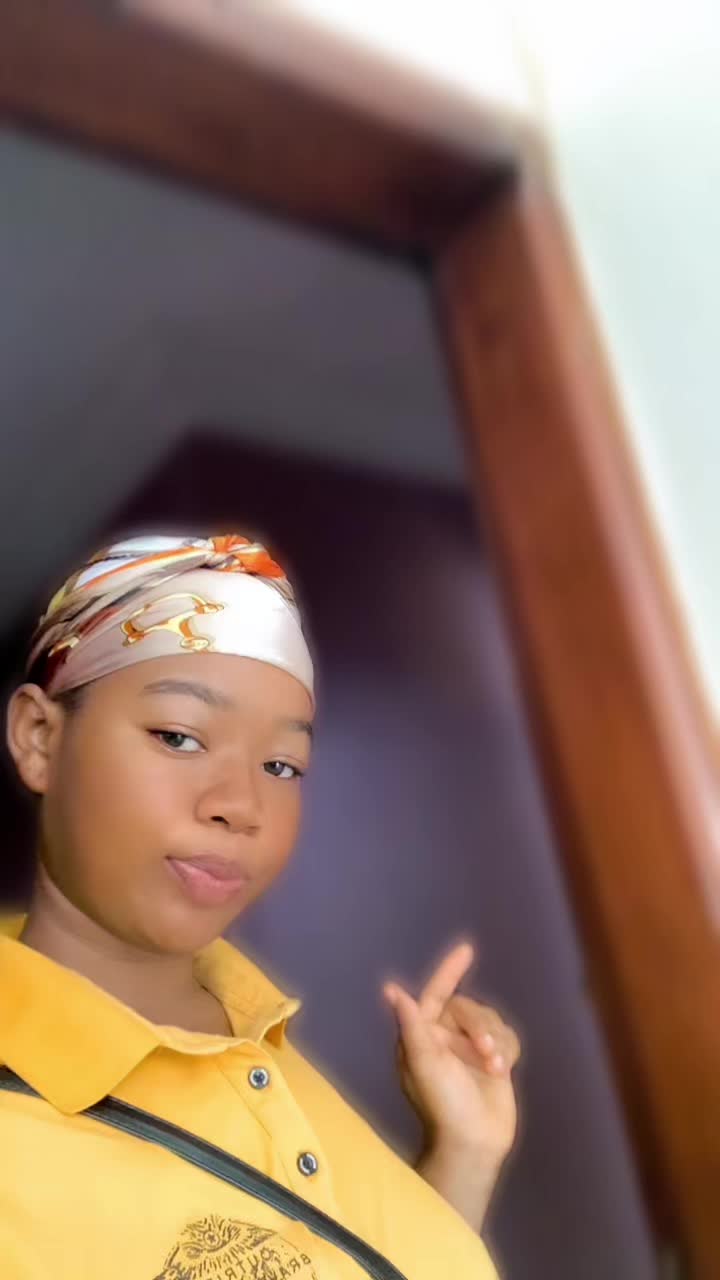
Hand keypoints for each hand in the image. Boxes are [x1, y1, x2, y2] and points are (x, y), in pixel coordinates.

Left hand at [384, 943, 519, 1211]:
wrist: (476, 1142)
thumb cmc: (443, 1104)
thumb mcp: (424, 1064)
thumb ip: (411, 1025)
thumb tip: (392, 990)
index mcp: (423, 1036)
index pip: (436, 994)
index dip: (450, 971)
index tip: (468, 950)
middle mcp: (445, 1038)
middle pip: (469, 1009)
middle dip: (479, 1028)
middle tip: (486, 1054)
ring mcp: (470, 1049)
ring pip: (491, 1020)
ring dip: (495, 1041)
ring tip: (494, 1068)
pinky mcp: (495, 1060)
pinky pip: (508, 1036)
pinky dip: (507, 1049)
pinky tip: (502, 1070)